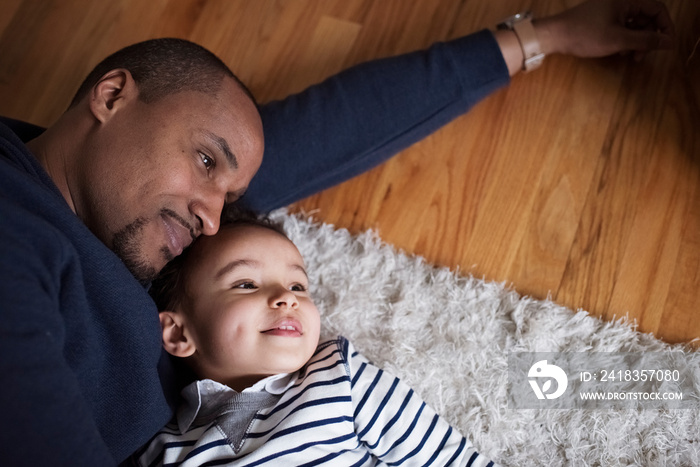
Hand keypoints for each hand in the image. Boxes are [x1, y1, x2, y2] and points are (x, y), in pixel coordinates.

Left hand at [536, 0, 674, 60]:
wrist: (554, 35)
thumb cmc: (585, 35)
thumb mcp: (618, 39)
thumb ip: (646, 40)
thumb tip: (669, 42)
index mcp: (627, 0)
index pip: (657, 9)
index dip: (665, 27)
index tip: (666, 45)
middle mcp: (621, 1)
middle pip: (646, 18)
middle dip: (648, 38)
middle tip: (640, 56)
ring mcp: (611, 10)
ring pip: (634, 25)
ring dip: (636, 41)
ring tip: (629, 56)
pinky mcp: (603, 18)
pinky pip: (622, 27)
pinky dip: (624, 40)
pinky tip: (619, 52)